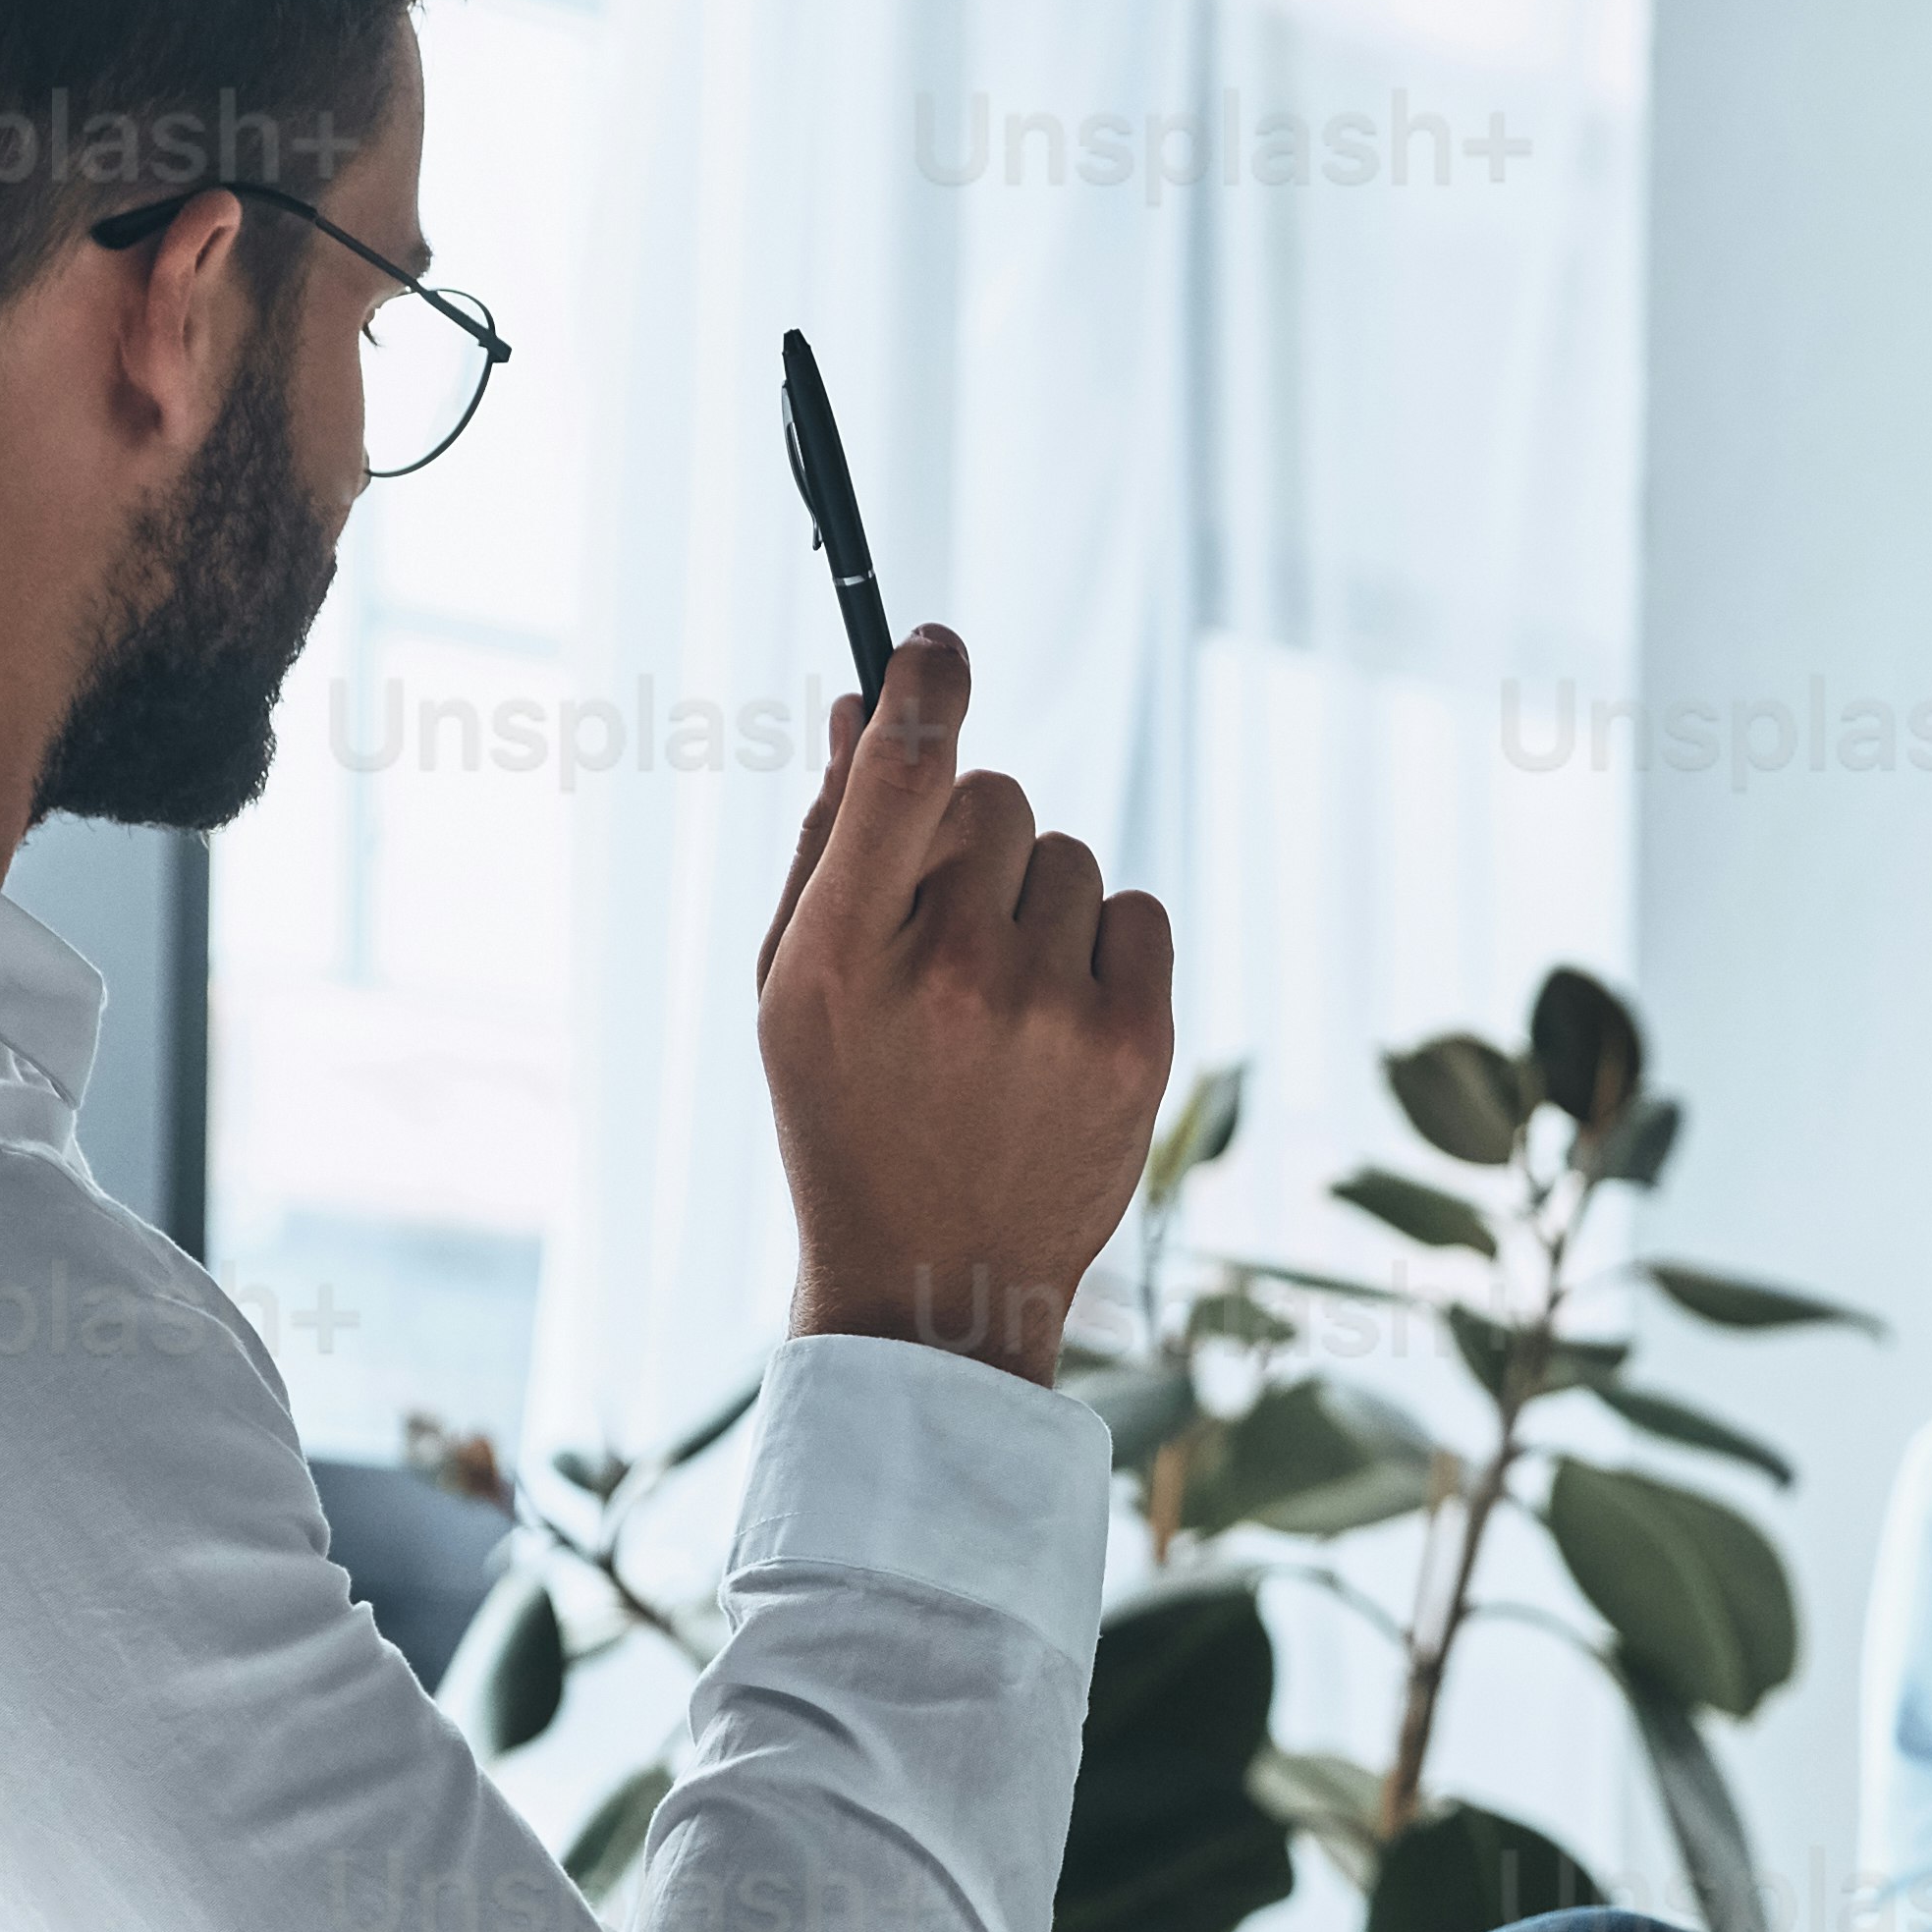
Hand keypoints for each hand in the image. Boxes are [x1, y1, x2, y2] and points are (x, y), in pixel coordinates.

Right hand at [752, 630, 1172, 1384]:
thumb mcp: (796, 990)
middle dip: (973, 836)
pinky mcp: (1136, 1045)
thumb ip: (828, 845)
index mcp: (841, 959)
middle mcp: (950, 976)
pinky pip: (1135, 911)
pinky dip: (1101, 946)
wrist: (938, 1284)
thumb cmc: (849, 1116)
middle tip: (944, 930)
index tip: (935, 647)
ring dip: (1036, 900)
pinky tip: (1059, 1018)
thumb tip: (861, 708)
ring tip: (998, 999)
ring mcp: (1052, 1013)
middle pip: (995, 799)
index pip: (899, 773)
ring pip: (1066, 855)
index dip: (921, 686)